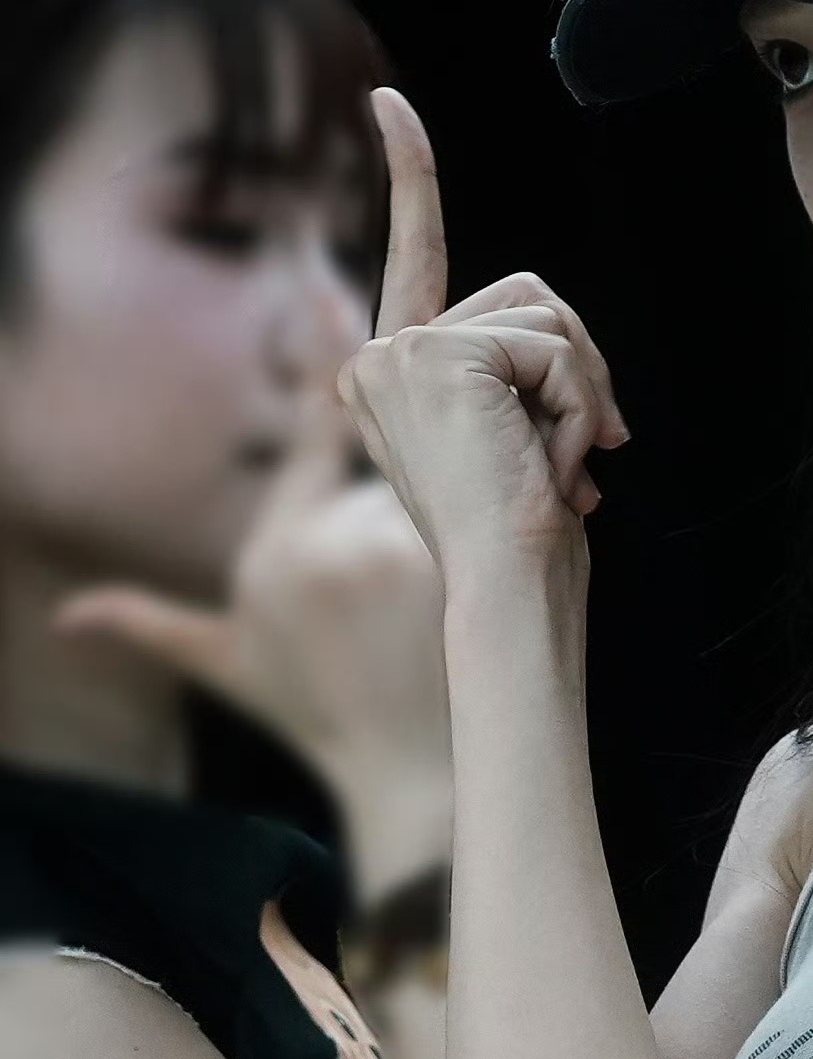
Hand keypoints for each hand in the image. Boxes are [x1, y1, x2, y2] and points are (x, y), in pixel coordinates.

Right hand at [57, 382, 454, 880]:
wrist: (414, 775)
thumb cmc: (326, 718)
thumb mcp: (234, 666)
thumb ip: (153, 627)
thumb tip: (69, 619)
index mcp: (277, 548)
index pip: (317, 421)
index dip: (329, 347)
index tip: (330, 283)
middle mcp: (327, 537)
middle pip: (402, 466)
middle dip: (426, 501)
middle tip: (425, 578)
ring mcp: (393, 544)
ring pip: (449, 492)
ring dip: (461, 528)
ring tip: (444, 607)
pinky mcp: (453, 558)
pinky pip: (486, 507)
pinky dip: (497, 529)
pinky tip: (478, 588)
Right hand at [338, 92, 629, 582]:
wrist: (509, 590)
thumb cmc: (524, 547)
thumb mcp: (525, 454)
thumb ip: (526, 399)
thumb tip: (587, 404)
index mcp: (396, 378)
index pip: (412, 254)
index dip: (408, 173)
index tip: (388, 103)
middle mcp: (381, 357)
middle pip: (525, 292)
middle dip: (580, 367)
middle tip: (588, 453)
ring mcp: (402, 352)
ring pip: (544, 317)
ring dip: (581, 392)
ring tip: (563, 466)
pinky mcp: (438, 353)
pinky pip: (550, 345)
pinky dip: (576, 403)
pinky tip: (555, 462)